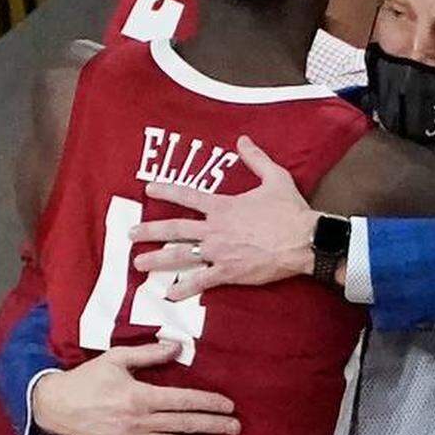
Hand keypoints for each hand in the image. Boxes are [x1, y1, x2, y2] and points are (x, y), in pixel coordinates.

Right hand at [32, 341, 240, 434]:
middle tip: (236, 427)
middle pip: (183, 423)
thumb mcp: (117, 358)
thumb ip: (149, 353)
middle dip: (212, 425)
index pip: (183, 400)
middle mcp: (139, 420)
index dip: (208, 403)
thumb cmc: (88, 378)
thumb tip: (177, 346)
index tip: (228, 405)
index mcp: (140, 395)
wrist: (56, 406)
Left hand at [130, 136, 319, 300]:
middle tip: (130, 233)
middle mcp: (215, 229)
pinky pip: (202, 281)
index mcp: (223, 206)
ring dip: (157, 259)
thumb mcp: (275, 177)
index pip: (188, 195)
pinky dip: (184, 288)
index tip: (149, 189)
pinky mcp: (229, 272)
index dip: (166, 190)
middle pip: (175, 229)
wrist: (304, 241)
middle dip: (150, 230)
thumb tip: (242, 140)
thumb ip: (256, 158)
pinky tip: (169, 293)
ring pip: (181, 256)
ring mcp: (220, 252)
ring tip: (138, 263)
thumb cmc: (290, 211)